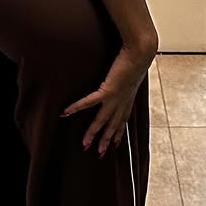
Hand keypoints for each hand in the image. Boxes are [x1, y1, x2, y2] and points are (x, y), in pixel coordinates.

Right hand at [62, 36, 158, 155]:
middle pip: (113, 125)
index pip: (123, 119)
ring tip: (85, 145)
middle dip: (107, 140)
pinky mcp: (108, 90)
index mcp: (129, 97)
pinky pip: (89, 102)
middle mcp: (123, 101)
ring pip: (102, 120)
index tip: (117, 144)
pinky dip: (76, 107)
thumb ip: (128, 73)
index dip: (120, 132)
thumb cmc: (138, 55)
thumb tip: (124, 69)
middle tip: (99, 153)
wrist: (140, 52)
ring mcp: (115, 98)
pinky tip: (66, 113)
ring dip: (93, 133)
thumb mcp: (134, 69)